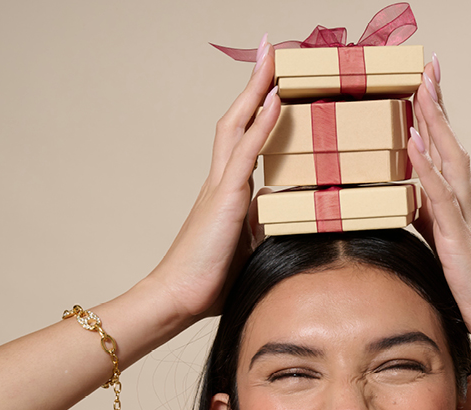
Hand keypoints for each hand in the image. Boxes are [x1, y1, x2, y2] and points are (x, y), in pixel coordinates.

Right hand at [146, 38, 280, 323]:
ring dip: (257, 90)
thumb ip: (265, 232)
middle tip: (271, 52)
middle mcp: (221, 181)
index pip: (243, 139)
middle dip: (255, 84)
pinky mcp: (224, 198)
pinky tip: (276, 101)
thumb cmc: (210, 281)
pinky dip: (262, 124)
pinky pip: (246, 152)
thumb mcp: (249, 250)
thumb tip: (291, 228)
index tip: (273, 84)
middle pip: (237, 119)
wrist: (178, 297)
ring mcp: (220, 186)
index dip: (257, 110)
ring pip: (238, 125)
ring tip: (274, 60)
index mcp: (226, 192)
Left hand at [408, 57, 470, 354]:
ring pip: (447, 161)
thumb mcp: (453, 260)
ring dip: (433, 123)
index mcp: (461, 214)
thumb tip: (416, 213)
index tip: (428, 90)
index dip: (436, 125)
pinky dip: (426, 167)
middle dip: (436, 107)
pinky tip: (414, 142)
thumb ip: (437, 233)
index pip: (446, 158)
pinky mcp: (459, 241)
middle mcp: (465, 209)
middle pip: (449, 146)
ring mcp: (464, 222)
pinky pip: (441, 197)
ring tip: (422, 87)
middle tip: (429, 68)